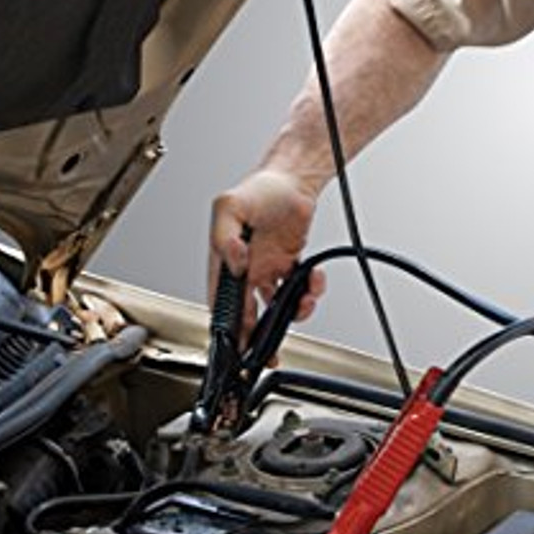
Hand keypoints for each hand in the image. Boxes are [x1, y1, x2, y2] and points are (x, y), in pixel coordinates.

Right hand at [209, 168, 326, 336]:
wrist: (293, 179)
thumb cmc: (259, 188)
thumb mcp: (229, 205)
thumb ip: (224, 236)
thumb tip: (235, 263)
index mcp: (224, 260)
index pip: (220, 301)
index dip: (227, 326)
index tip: (236, 345)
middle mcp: (245, 269)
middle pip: (247, 314)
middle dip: (256, 338)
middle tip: (266, 354)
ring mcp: (267, 269)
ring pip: (275, 306)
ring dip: (291, 313)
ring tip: (302, 305)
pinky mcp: (289, 266)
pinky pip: (298, 289)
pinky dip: (309, 291)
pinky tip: (314, 281)